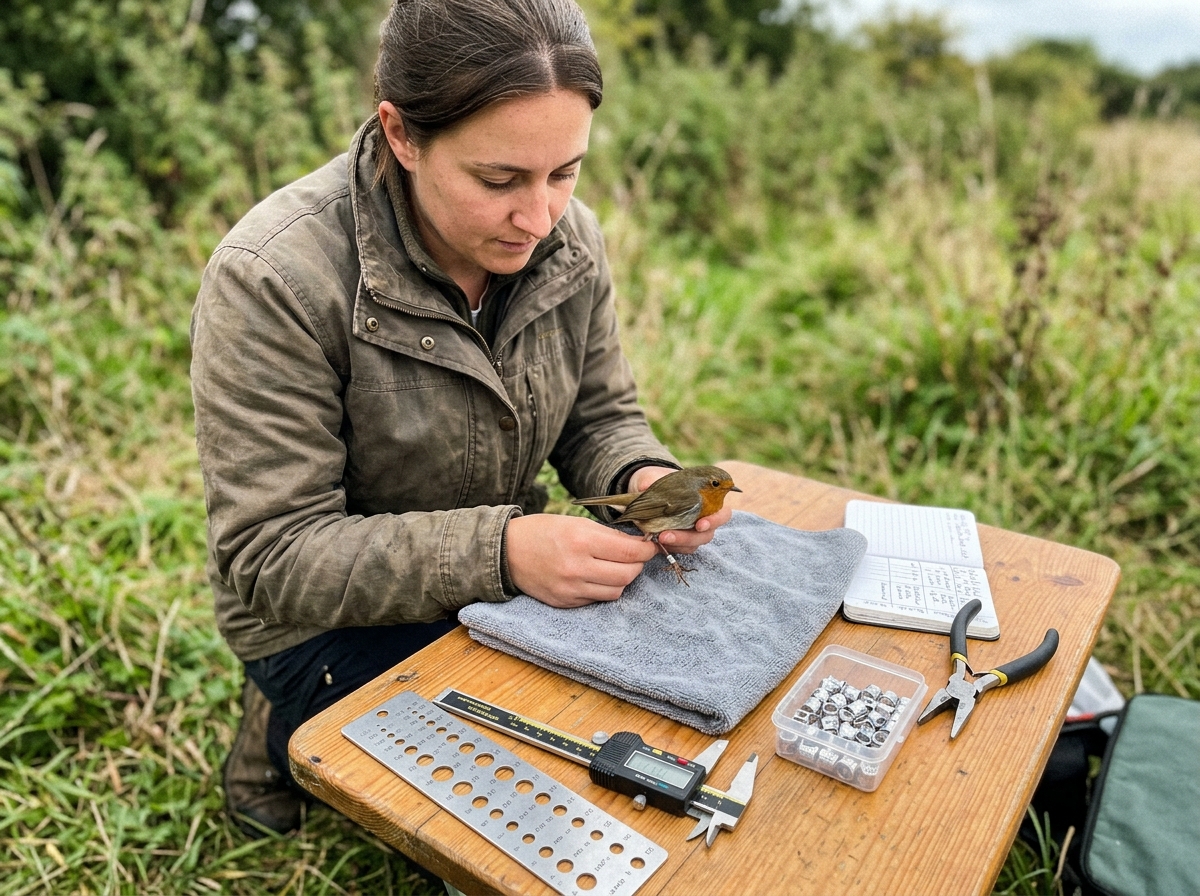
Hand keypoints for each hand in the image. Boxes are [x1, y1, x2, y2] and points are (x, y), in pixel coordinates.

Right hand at [505, 514, 657, 606]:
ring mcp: (570, 589)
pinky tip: (597, 576)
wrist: (507, 552)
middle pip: (628, 574)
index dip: (646, 549)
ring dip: (622, 578)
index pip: (630, 552)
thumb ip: (607, 534)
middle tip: (635, 556)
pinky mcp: (565, 602)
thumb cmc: (543, 531)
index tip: (650, 545)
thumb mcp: (576, 522)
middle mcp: (577, 567)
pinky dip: (604, 588)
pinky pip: (597, 599)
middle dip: (637, 564)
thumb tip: (638, 543)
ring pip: (616, 590)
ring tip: (616, 566)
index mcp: (581, 540)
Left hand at [628, 465, 733, 553]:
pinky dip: (672, 546)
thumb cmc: (656, 480)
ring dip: (678, 542)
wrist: (644, 493)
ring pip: (694, 544)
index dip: (716, 521)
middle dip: (691, 536)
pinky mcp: (679, 541)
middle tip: (672, 535)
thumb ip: (651, 478)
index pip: (724, 514)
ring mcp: (692, 531)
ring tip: (661, 536)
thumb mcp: (652, 475)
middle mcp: (704, 518)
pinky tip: (658, 540)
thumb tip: (645, 485)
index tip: (700, 525)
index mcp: (708, 501)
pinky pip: (682, 548)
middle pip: (708, 534)